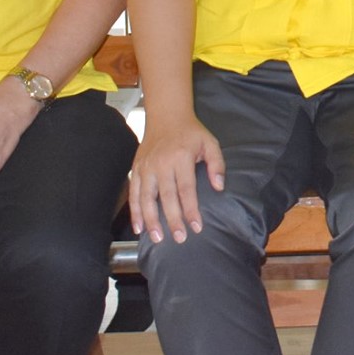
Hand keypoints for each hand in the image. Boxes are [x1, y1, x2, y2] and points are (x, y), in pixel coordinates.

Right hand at [130, 114, 224, 244]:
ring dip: (151, 220)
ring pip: (147, 198)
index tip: (196, 227)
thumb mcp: (210, 143)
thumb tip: (219, 187)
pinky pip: (135, 193)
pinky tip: (139, 227)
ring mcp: (146, 167)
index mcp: (181, 158)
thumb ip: (216, 164)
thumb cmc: (191, 132)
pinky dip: (135, 211)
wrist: (166, 116)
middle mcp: (162, 163)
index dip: (191, 210)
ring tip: (157, 238)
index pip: (187, 189)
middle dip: (173, 219)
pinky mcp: (137, 168)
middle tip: (179, 238)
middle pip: (167, 196)